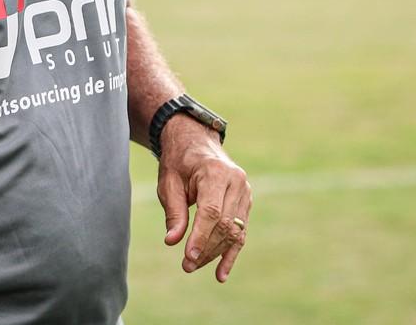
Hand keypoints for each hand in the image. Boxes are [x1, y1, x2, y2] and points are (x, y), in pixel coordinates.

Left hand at [156, 114, 251, 282]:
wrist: (195, 142)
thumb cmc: (179, 162)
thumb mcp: (169, 182)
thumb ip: (173, 211)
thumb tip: (172, 241)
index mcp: (215, 171)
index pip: (211, 211)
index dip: (201, 236)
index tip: (188, 256)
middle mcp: (236, 181)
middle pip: (224, 224)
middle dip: (206, 248)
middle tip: (186, 265)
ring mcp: (245, 191)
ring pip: (233, 231)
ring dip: (215, 252)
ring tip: (194, 266)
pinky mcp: (246, 201)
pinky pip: (240, 231)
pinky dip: (231, 253)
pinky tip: (221, 273)